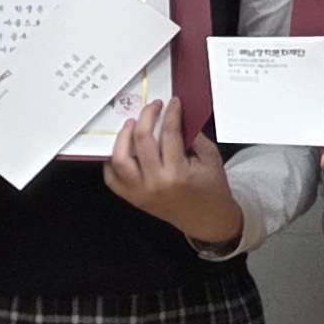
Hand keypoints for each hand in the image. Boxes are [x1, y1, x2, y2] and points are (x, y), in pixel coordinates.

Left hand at [105, 102, 242, 246]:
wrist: (208, 221)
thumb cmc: (212, 189)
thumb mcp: (211, 158)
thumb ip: (194, 136)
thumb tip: (176, 115)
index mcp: (178, 173)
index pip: (169, 133)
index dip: (171, 113)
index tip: (172, 103)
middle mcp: (156, 183)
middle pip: (142, 140)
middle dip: (147, 116)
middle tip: (153, 107)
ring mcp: (141, 192)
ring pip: (120, 159)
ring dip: (123, 137)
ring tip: (132, 125)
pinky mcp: (134, 199)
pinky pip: (113, 180)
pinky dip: (111, 163)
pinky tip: (120, 149)